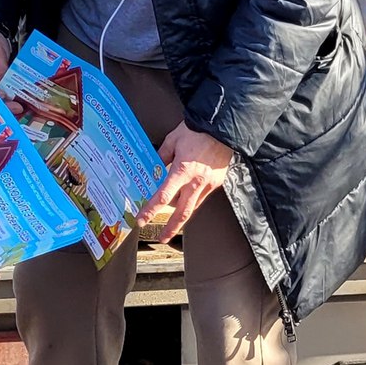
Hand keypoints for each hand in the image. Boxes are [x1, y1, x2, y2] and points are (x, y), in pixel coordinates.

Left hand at [144, 125, 233, 244]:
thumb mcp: (173, 140)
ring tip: (174, 224)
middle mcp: (196, 182)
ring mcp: (208, 184)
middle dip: (171, 227)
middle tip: (163, 237)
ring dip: (182, 217)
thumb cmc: (198, 131)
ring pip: (193, 207)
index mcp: (182, 171)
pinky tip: (187, 201)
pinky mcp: (217, 182)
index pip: (163, 197)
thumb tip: (155, 166)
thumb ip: (162, 156)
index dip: (151, 210)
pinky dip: (193, 201)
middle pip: (182, 212)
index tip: (142, 219)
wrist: (223, 128)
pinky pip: (202, 197)